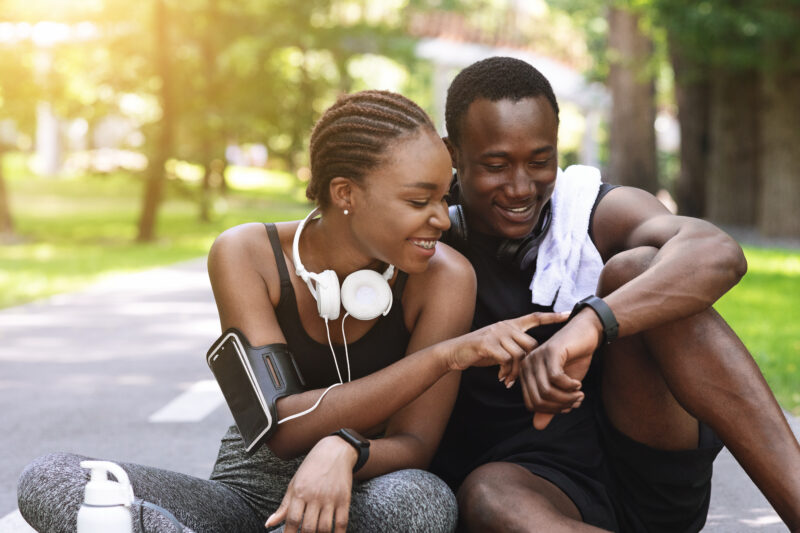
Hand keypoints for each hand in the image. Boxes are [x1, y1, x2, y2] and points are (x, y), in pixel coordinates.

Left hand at [265, 436, 355, 532]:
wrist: (334, 451)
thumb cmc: (311, 468)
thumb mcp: (294, 484)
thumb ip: (284, 506)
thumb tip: (269, 524)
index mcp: (299, 492)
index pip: (292, 520)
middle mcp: (315, 496)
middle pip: (309, 527)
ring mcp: (331, 498)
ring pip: (325, 528)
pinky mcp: (344, 499)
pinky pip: (342, 522)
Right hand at [442, 311, 569, 385]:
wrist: (454, 352)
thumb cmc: (478, 351)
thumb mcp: (499, 346)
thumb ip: (514, 347)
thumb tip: (530, 359)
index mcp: (510, 325)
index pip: (535, 317)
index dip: (552, 316)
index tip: (569, 313)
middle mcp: (505, 326)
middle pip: (531, 344)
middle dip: (529, 363)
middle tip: (519, 376)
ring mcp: (496, 333)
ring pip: (519, 354)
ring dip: (516, 372)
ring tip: (508, 380)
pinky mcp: (487, 343)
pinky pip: (506, 360)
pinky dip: (506, 372)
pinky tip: (500, 377)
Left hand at [519, 307, 604, 429]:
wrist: (586, 334)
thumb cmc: (573, 360)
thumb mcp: (562, 387)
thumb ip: (550, 406)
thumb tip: (537, 426)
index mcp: (526, 374)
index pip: (531, 404)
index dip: (551, 410)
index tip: (568, 406)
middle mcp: (527, 365)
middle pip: (538, 400)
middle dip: (560, 406)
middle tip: (576, 401)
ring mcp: (536, 357)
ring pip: (546, 391)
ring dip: (567, 398)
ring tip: (579, 394)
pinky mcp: (549, 352)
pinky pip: (556, 379)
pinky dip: (570, 386)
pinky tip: (578, 383)